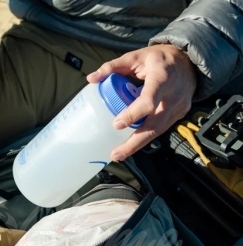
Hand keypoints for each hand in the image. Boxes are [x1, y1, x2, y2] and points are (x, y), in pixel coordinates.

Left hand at [87, 44, 196, 160]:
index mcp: (162, 77)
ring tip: (119, 154)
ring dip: (137, 145)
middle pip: (154, 125)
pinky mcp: (179, 115)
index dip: (133, 114)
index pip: (149, 100)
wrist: (189, 60)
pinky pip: (160, 129)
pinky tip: (131, 145)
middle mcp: (173, 95)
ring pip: (158, 131)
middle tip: (116, 154)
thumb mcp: (137, 56)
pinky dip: (145, 138)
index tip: (116, 124)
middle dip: (134, 143)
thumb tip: (91, 78)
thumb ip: (113, 66)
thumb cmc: (160, 58)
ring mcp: (178, 107)